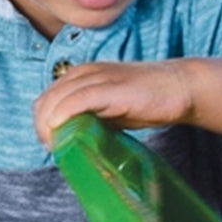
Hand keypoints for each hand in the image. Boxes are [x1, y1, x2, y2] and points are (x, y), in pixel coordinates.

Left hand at [34, 61, 192, 145]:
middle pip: (47, 99)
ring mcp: (98, 78)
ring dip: (49, 125)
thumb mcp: (110, 111)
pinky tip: (61, 129)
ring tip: (57, 146)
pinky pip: (79, 99)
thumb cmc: (147, 100)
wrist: (180, 87)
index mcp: (82, 76)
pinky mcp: (112, 87)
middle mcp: (85, 73)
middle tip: (52, 149)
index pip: (48, 98)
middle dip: (42, 127)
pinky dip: (65, 114)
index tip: (50, 144)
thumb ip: (90, 119)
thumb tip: (70, 140)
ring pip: (58, 99)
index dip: (41, 122)